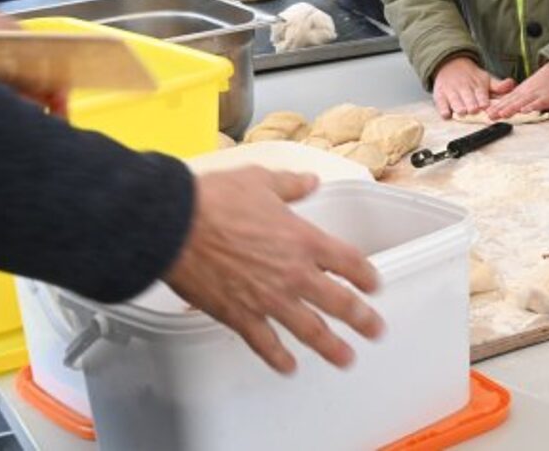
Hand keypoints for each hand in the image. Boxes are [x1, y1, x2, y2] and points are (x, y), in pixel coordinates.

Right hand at [163, 168, 383, 373]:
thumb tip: (308, 181)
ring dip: (331, 347)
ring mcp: (268, 299)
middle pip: (339, 302)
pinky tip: (288, 367)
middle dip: (362, 319)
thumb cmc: (213, 202)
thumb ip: (291, 185)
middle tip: (375, 330)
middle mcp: (293, 273)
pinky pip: (265, 343)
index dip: (366, 275)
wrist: (173, 227)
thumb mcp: (262, 181)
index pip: (349, 262)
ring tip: (346, 359)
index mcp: (304, 239)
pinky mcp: (240, 316)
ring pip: (310, 330)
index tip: (373, 285)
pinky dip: (278, 358)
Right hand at [431, 56, 514, 118]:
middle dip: (471, 104)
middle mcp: (464, 88)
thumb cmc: (471, 77)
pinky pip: (441, 104)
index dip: (483, 100)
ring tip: (462, 112)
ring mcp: (451, 92)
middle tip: (474, 109)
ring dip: (458, 106)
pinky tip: (447, 114)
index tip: (485, 106)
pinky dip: (444, 109)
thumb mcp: (486, 79)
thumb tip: (512, 84)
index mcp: (477, 85)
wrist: (450, 65)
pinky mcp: (440, 96)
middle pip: (468, 98)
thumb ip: (499, 86)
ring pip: (455, 100)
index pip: (481, 94)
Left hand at [483, 61, 548, 119]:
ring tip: (503, 114)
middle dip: (500, 109)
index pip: (506, 100)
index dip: (496, 106)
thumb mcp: (528, 89)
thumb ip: (517, 98)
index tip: (486, 113)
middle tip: (490, 116)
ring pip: (523, 102)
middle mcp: (527, 93)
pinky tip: (525, 111)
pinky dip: (532, 106)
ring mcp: (537, 94)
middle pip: (512, 101)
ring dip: (512, 108)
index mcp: (521, 91)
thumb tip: (503, 107)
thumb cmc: (544, 82)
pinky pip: (540, 102)